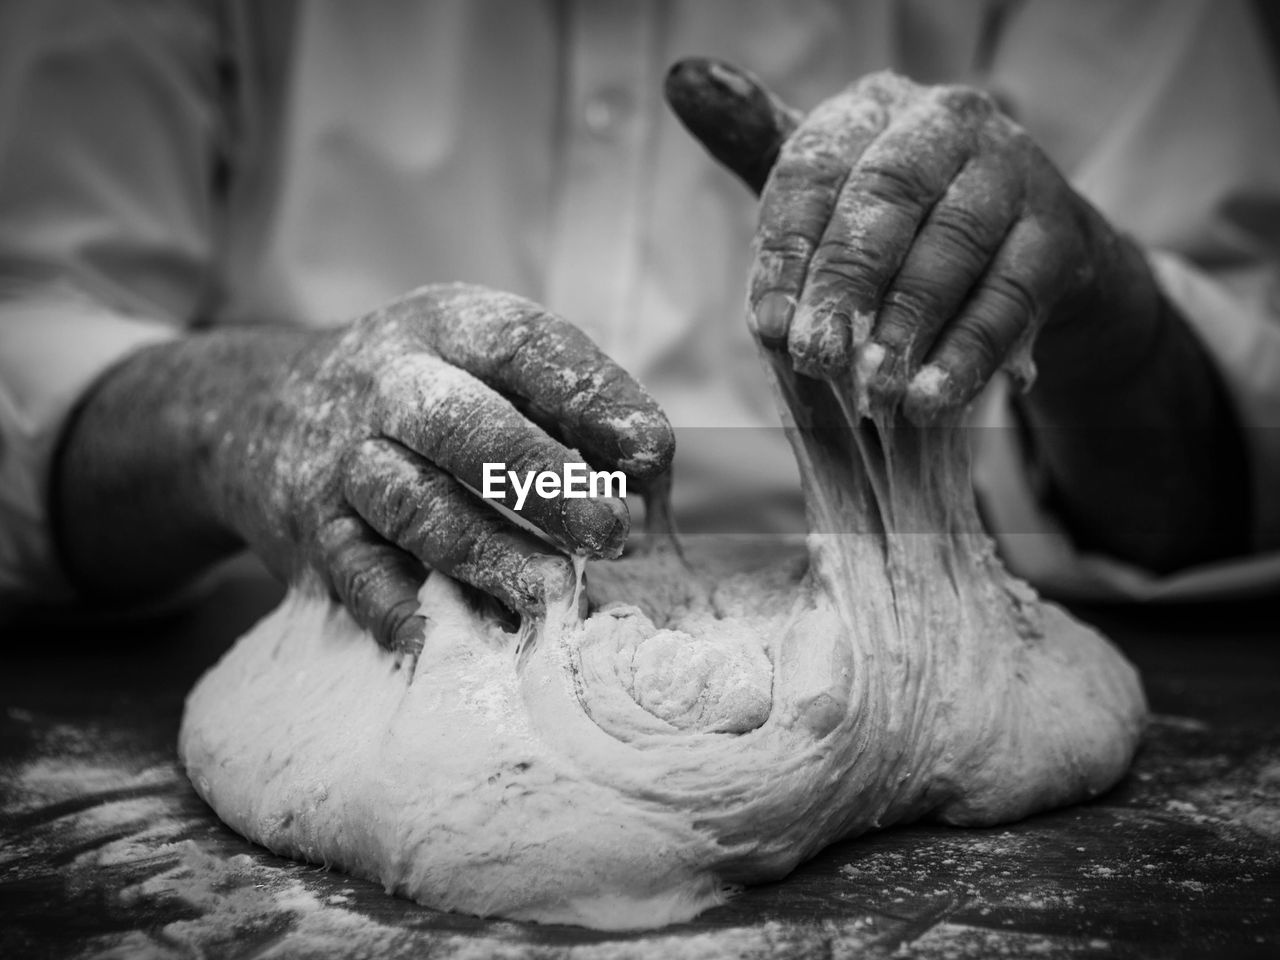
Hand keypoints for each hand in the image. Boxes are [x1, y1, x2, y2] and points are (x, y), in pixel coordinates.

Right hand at [201, 283, 672, 648]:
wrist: (256, 408)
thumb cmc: (418, 392)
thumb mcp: (479, 361)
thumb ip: (567, 406)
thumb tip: (652, 484)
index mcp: (448, 327)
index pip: (525, 346)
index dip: (592, 396)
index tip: (653, 452)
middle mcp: (389, 382)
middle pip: (461, 427)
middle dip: (540, 480)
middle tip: (610, 533)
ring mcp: (343, 456)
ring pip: (411, 504)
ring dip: (483, 552)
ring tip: (549, 593)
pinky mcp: (309, 526)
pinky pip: (349, 567)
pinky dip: (388, 603)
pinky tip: (430, 635)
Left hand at [665, 59, 1247, 571]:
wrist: (1021, 244)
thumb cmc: (899, 219)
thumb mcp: (829, 184)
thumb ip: (758, 148)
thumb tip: (681, 80)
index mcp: (876, 107)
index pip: (817, 168)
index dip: (787, 250)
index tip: (767, 327)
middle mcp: (949, 121)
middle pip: (888, 196)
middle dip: (846, 283)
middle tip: (815, 358)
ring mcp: (1013, 172)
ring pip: (954, 247)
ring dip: (909, 325)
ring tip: (875, 392)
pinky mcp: (1058, 235)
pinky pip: (1011, 296)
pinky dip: (968, 353)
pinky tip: (931, 401)